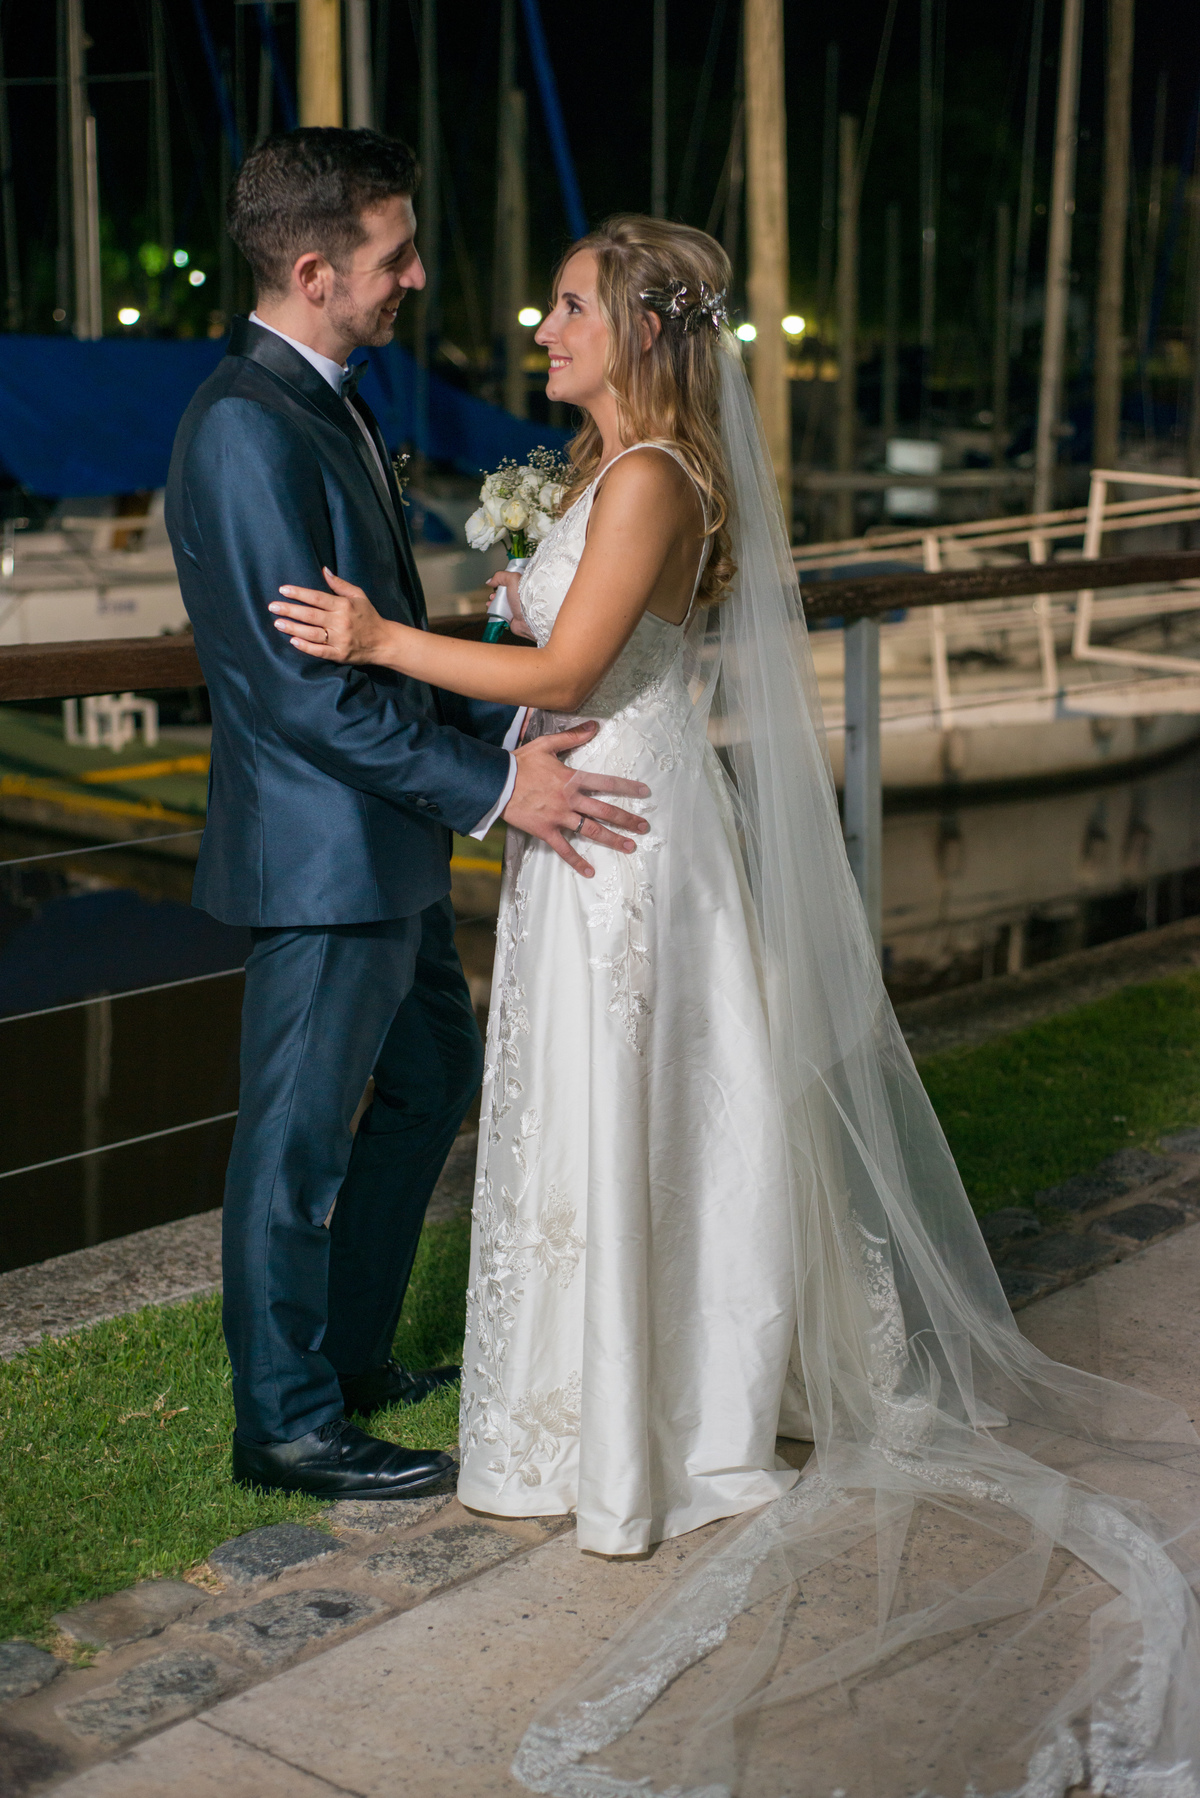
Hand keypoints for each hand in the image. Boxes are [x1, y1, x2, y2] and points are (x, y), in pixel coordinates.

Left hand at [270, 569, 384, 662]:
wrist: (384, 642)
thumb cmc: (369, 616)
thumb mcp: (358, 595)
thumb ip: (340, 584)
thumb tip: (324, 570)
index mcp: (344, 606)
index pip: (317, 598)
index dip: (299, 593)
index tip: (283, 590)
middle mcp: (341, 622)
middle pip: (310, 615)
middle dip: (290, 610)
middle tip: (273, 607)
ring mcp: (340, 640)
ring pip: (312, 633)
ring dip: (293, 628)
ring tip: (278, 623)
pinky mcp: (339, 654)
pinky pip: (319, 651)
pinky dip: (305, 647)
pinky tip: (293, 641)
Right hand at [487, 569, 535, 639]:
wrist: (528, 618)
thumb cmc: (524, 598)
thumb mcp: (512, 579)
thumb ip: (500, 576)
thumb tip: (490, 581)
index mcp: (521, 587)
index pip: (509, 582)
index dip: (500, 583)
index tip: (496, 584)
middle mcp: (518, 597)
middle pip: (503, 594)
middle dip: (495, 594)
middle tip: (493, 596)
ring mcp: (514, 608)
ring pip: (500, 604)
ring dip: (493, 603)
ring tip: (490, 603)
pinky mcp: (511, 618)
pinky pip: (500, 614)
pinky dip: (494, 612)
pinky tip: (492, 610)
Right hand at [503, 722, 650, 876]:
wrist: (496, 782)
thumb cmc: (520, 762)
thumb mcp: (546, 744)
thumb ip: (573, 736)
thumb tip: (594, 725)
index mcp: (572, 779)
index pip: (606, 783)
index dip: (627, 787)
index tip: (644, 792)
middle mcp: (570, 799)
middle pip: (605, 811)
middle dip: (627, 819)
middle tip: (644, 827)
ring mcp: (559, 817)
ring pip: (591, 830)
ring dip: (612, 839)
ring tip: (630, 847)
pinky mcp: (546, 831)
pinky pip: (564, 849)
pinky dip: (577, 861)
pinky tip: (590, 872)